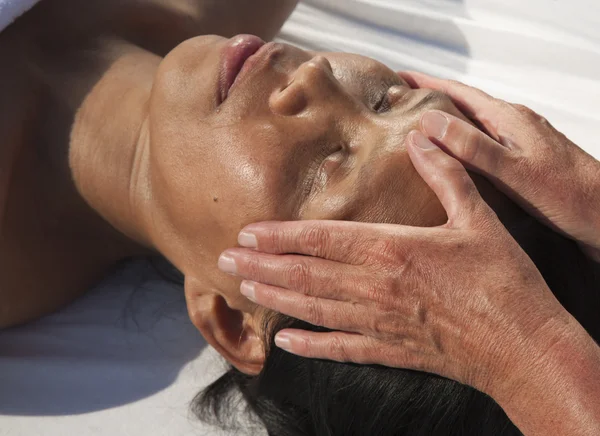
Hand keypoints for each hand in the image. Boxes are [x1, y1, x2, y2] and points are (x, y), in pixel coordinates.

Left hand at [218, 130, 573, 398]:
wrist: (523, 344)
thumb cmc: (502, 280)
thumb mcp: (477, 217)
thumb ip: (446, 176)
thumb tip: (425, 138)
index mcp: (393, 250)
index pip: (322, 238)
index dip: (280, 235)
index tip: (248, 232)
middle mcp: (376, 287)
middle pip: (306, 274)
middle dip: (261, 265)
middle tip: (224, 259)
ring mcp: (380, 322)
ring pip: (313, 309)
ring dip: (275, 298)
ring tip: (244, 289)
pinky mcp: (391, 351)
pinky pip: (342, 349)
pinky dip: (310, 346)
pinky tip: (284, 342)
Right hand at [399, 71, 599, 260]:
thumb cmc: (568, 195)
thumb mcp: (513, 171)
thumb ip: (472, 146)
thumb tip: (431, 121)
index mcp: (508, 120)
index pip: (458, 93)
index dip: (426, 85)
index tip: (398, 79)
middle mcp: (514, 124)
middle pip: (464, 104)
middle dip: (431, 101)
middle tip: (401, 103)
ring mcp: (521, 140)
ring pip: (474, 124)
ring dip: (445, 122)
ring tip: (418, 128)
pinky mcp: (524, 158)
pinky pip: (484, 142)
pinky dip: (461, 143)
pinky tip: (455, 159)